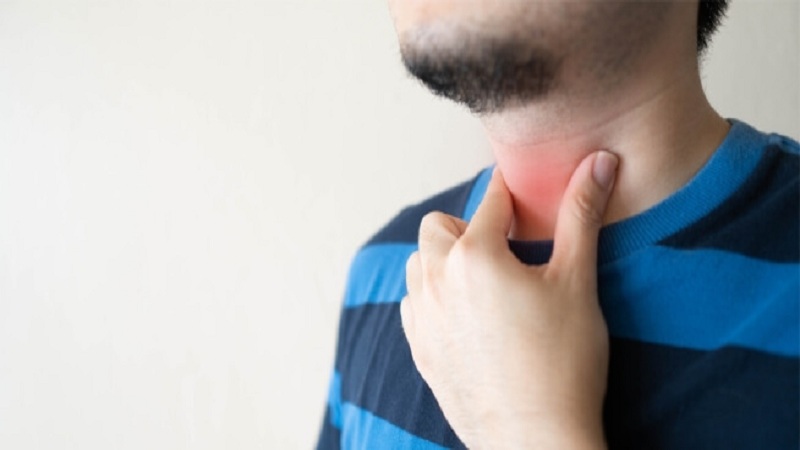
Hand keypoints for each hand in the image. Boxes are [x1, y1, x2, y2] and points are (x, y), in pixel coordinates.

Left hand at [400, 151, 617, 448]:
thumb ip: (581, 215)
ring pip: (418, 264)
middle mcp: (436, 280)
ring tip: (484, 281)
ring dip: (444, 261)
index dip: (512, 193)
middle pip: (438, 226)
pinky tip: (466, 316)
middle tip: (505, 248)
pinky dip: (434, 297)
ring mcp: (421, 317)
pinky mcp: (418, 348)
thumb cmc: (562, 362)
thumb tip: (599, 161)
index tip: (520, 192)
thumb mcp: (577, 283)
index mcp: (474, 256)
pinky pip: (414, 303)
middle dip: (468, 226)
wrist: (535, 439)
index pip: (492, 201)